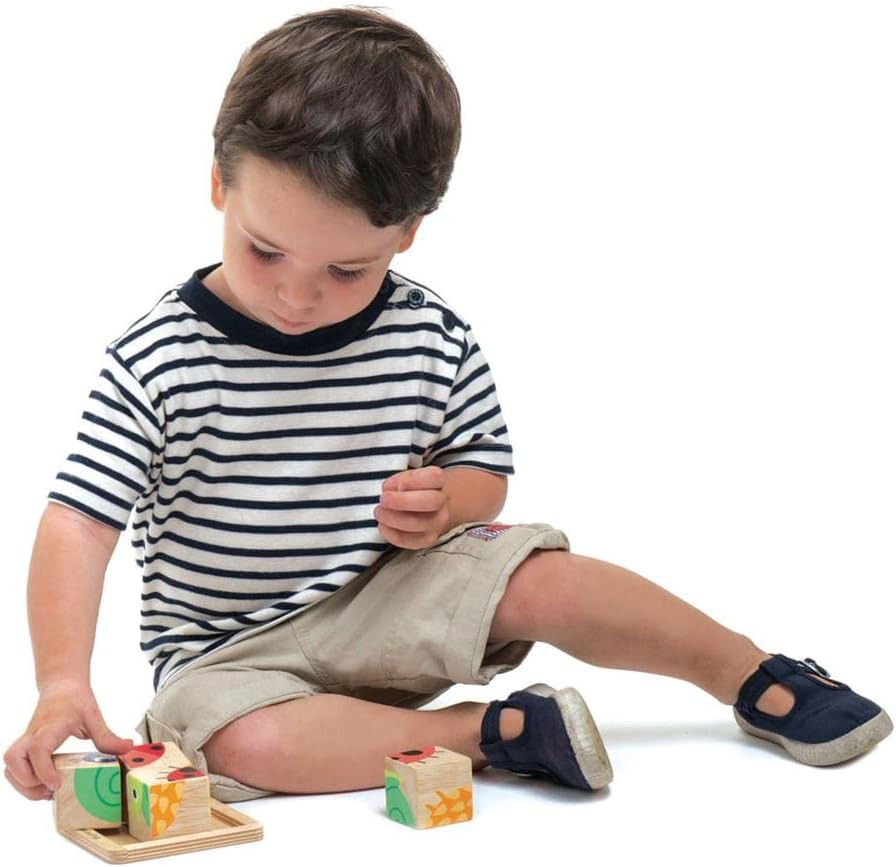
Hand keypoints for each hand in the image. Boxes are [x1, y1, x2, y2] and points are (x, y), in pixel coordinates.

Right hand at [4, 679, 133, 800]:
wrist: (61, 685)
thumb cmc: (75, 700)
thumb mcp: (94, 717)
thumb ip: (107, 736)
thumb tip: (127, 748)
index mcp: (49, 727)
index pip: (37, 750)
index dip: (44, 770)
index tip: (56, 785)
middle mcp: (32, 735)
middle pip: (13, 761)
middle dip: (29, 782)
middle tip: (52, 790)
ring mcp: (25, 742)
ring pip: (9, 767)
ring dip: (23, 785)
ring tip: (47, 791)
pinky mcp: (24, 748)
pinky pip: (14, 768)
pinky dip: (24, 781)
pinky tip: (44, 784)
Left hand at [375, 465, 451, 549]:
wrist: (433, 508)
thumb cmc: (415, 490)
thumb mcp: (408, 477)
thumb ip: (399, 480)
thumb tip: (389, 489)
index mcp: (439, 481)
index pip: (434, 477)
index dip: (412, 480)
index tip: (396, 484)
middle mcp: (442, 502)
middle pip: (429, 501)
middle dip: (401, 501)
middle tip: (383, 499)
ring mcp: (437, 522)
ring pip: (416, 523)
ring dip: (392, 518)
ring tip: (379, 512)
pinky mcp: (427, 539)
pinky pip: (408, 540)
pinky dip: (391, 533)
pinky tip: (383, 525)